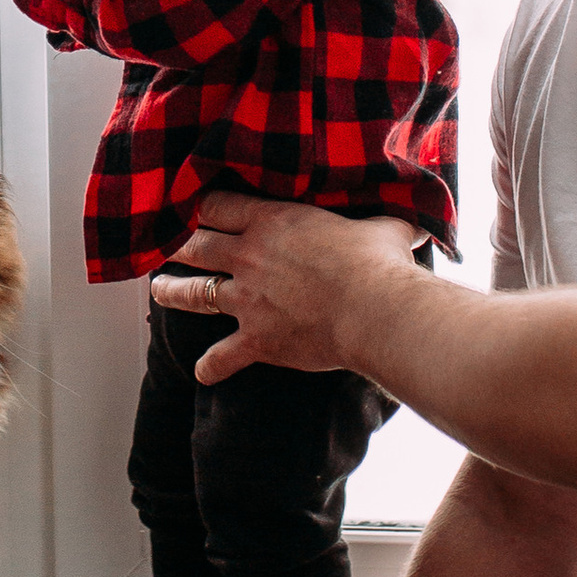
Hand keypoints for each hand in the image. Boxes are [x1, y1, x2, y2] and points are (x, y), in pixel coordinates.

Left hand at [153, 190, 423, 380]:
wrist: (376, 309)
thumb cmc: (382, 263)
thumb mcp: (384, 225)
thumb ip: (386, 217)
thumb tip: (418, 206)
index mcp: (274, 220)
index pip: (220, 205)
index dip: (203, 205)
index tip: (191, 205)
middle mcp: (250, 256)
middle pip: (197, 245)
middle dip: (177, 244)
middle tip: (164, 244)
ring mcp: (248, 299)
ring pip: (195, 292)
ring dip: (173, 292)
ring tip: (158, 290)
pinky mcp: (256, 339)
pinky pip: (222, 355)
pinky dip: (210, 365)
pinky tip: (202, 372)